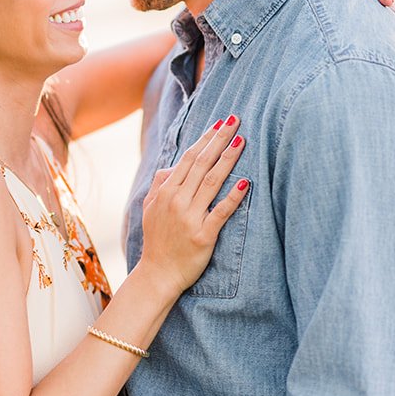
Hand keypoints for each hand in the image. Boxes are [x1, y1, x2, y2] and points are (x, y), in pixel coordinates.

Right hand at [138, 115, 248, 298]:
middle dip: (219, 140)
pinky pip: (220, 212)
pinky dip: (232, 198)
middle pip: (202, 163)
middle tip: (236, 121)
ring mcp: (189, 217)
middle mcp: (177, 200)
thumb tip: (173, 165)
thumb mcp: (149, 208)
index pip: (189, 158)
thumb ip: (159, 184)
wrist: (158, 274)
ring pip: (212, 182)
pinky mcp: (203, 235)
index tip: (221, 123)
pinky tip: (245, 184)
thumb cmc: (157, 240)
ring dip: (228, 160)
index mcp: (166, 191)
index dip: (206, 138)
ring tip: (241, 141)